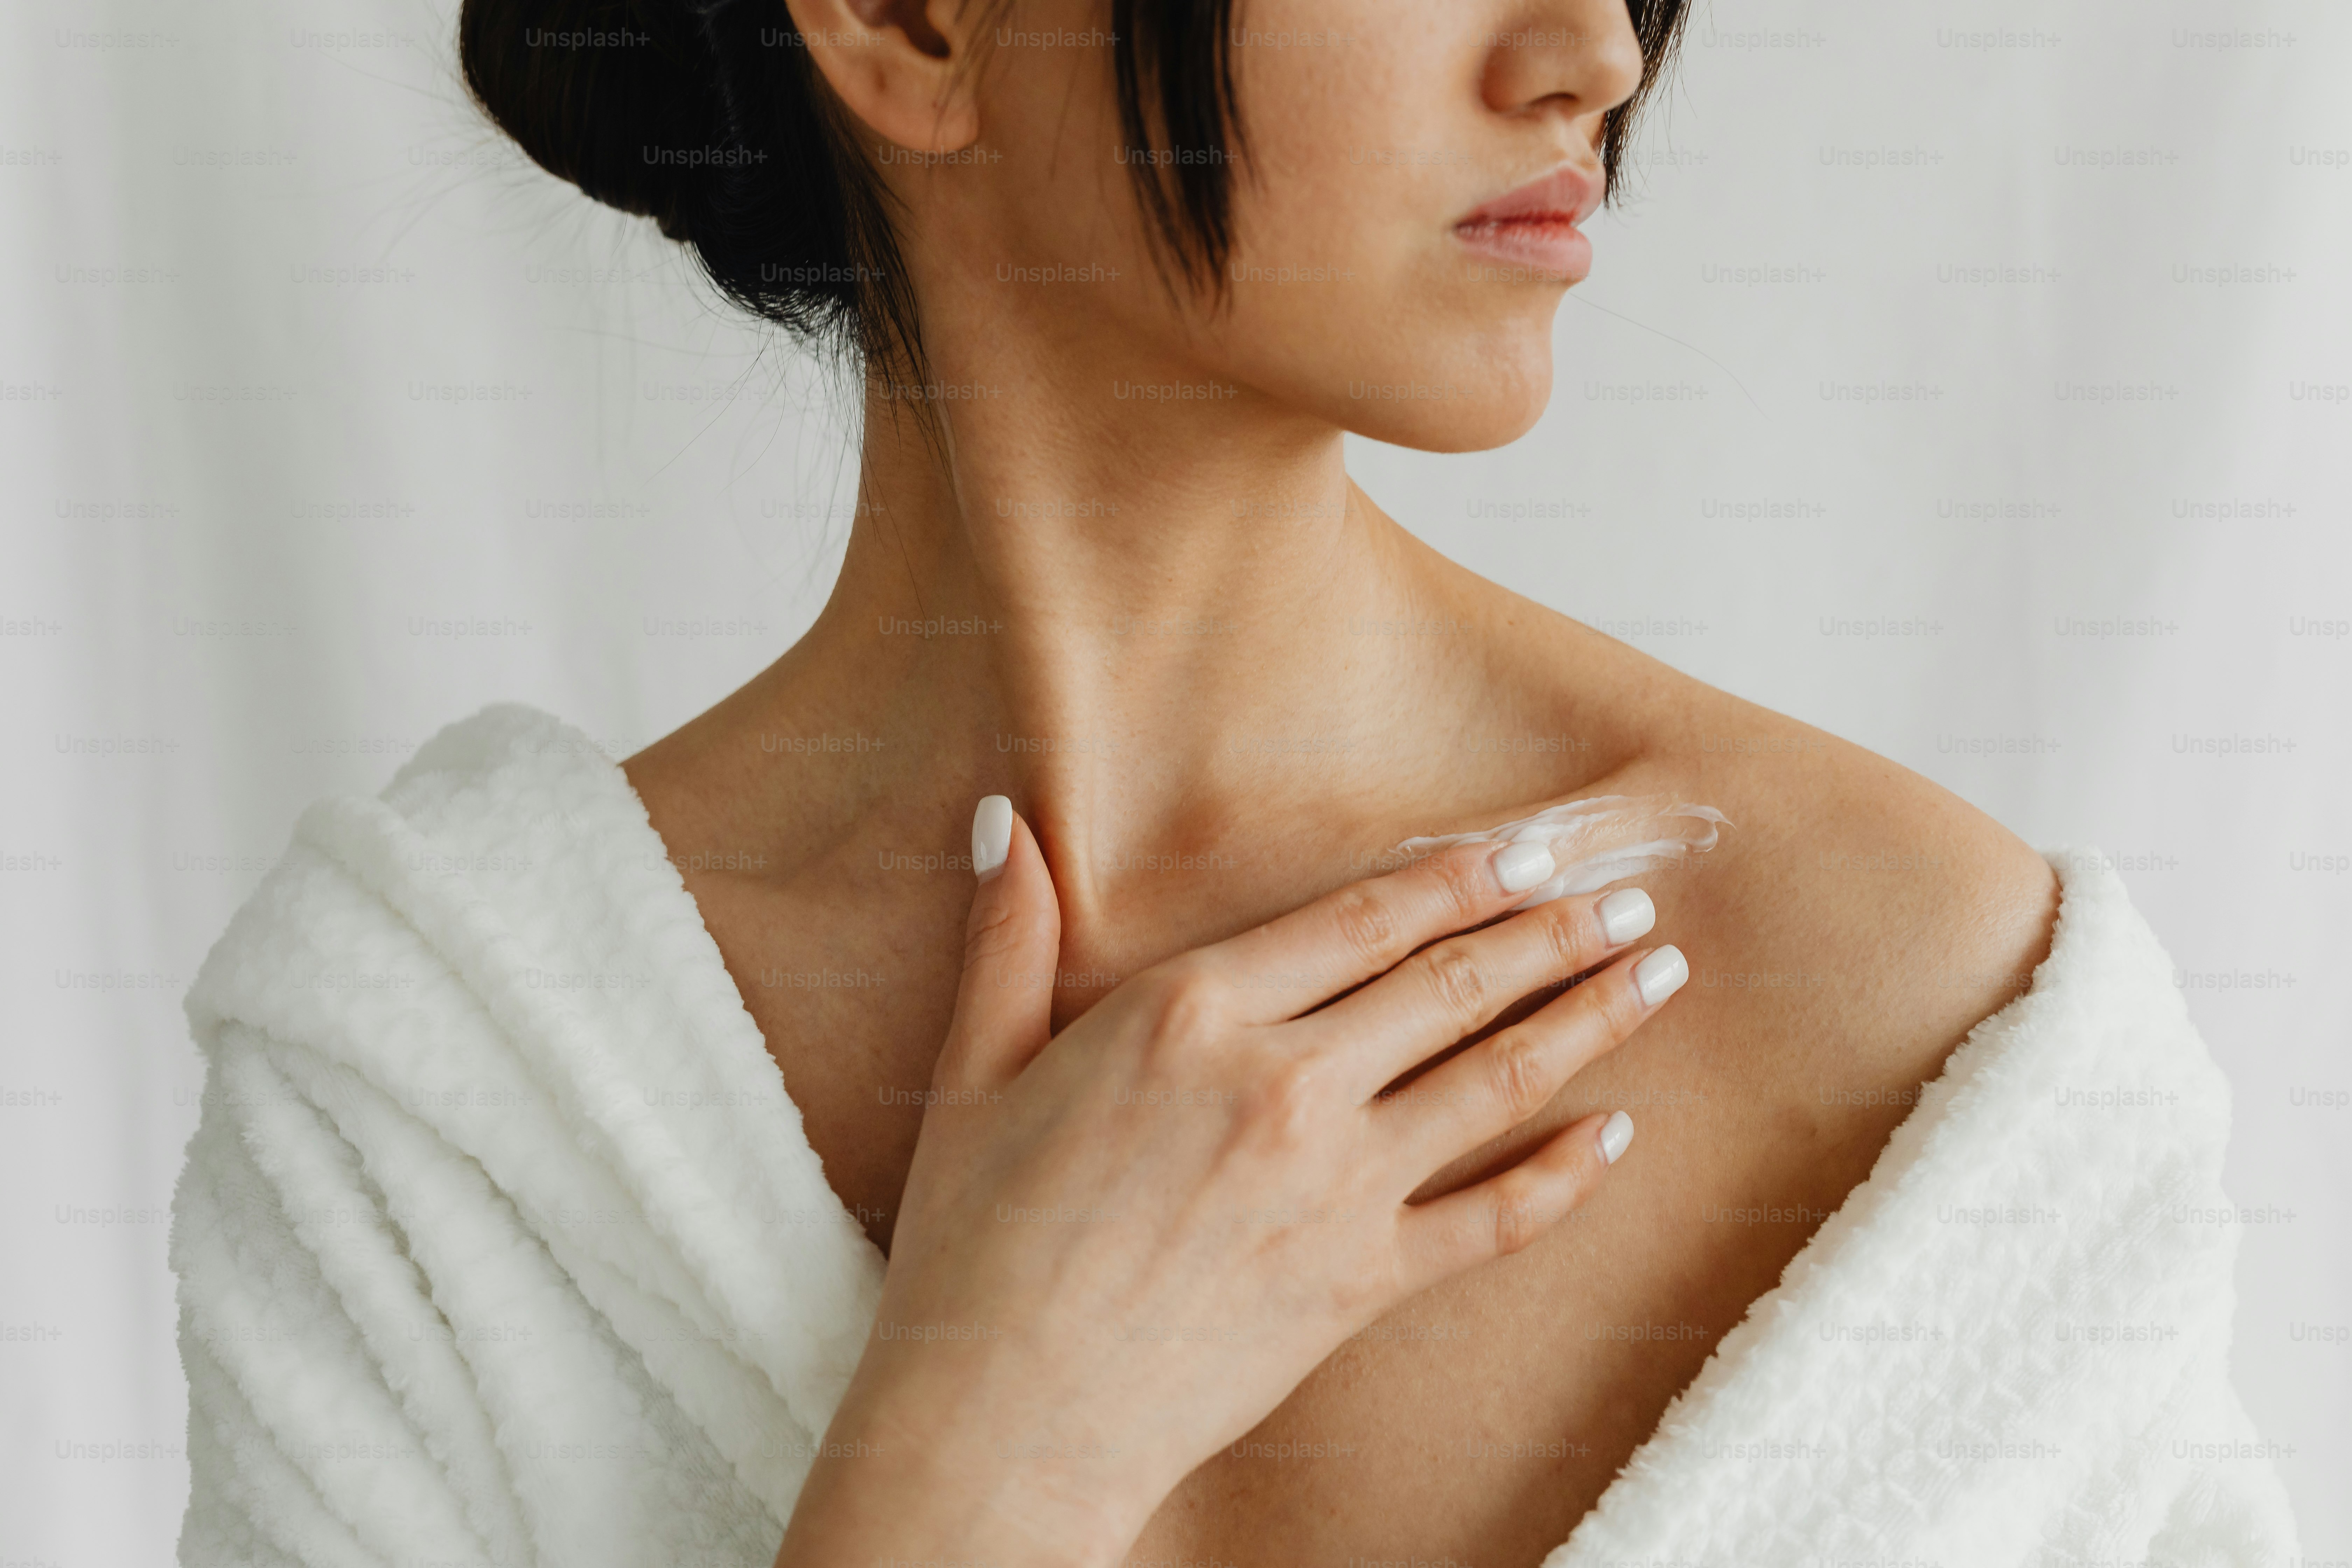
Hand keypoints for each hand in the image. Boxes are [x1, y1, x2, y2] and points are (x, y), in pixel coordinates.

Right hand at [775, 797, 1687, 1566]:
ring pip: (1494, 1080)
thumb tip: (1002, 817)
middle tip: (1629, 896)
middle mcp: (1281, 1083)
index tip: (1532, 848)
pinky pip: (1492, 1221)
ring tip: (1657, 971)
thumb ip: (1008, 938)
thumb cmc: (977, 1240)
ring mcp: (1333, 1185)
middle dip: (1552, 932)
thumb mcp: (976, 1068)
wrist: (1003, 1413)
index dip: (1458, 877)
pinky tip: (1619, 1135)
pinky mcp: (1359, 1281)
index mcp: (1189, 1015)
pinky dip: (1565, 1177)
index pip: (1359, 920)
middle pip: (1450, 984)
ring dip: (1587, 1018)